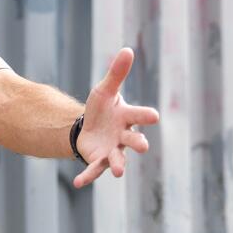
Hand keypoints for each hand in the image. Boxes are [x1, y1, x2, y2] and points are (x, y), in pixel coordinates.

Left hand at [72, 48, 160, 188]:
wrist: (90, 127)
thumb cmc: (102, 108)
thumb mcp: (105, 90)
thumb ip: (116, 73)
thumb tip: (127, 49)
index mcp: (127, 117)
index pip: (139, 115)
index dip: (146, 116)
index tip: (154, 116)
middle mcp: (124, 136)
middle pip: (134, 140)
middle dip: (138, 142)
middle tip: (143, 146)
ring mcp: (113, 150)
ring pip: (119, 159)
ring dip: (120, 165)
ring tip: (120, 172)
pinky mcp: (100, 160)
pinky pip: (94, 170)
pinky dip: (87, 177)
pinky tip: (77, 184)